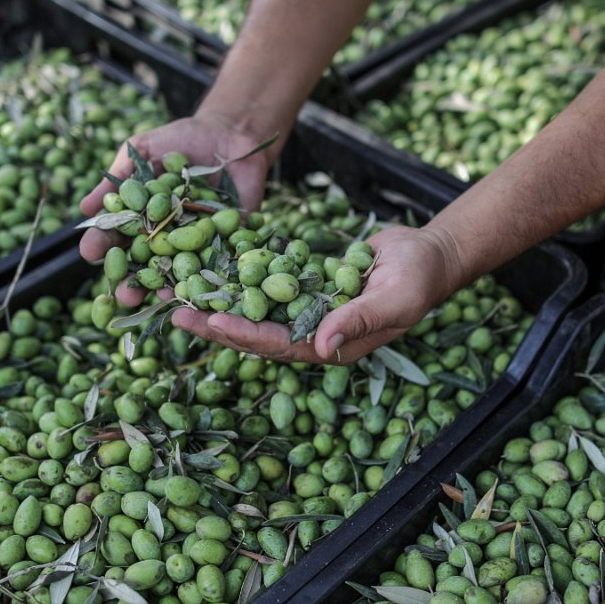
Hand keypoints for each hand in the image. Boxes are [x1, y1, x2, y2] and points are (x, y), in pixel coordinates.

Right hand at [79, 115, 278, 300]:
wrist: (232, 135)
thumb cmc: (182, 139)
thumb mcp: (145, 148)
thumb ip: (119, 176)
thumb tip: (85, 208)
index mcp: (140, 216)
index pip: (115, 235)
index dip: (101, 244)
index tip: (88, 251)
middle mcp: (164, 235)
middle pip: (142, 264)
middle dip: (131, 281)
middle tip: (122, 295)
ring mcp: (194, 243)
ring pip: (176, 272)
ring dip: (167, 288)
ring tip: (159, 298)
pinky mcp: (226, 244)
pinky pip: (215, 266)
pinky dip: (208, 278)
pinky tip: (199, 289)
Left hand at [171, 225, 463, 364]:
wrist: (427, 255)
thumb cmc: (418, 280)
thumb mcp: (394, 299)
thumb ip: (358, 320)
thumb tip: (320, 348)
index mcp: (332, 348)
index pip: (279, 346)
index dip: (244, 334)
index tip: (212, 319)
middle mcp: (313, 336)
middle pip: (255, 335)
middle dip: (216, 324)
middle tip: (176, 310)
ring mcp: (306, 314)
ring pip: (254, 314)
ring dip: (218, 305)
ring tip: (180, 295)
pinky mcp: (303, 290)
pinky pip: (265, 289)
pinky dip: (238, 282)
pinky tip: (208, 270)